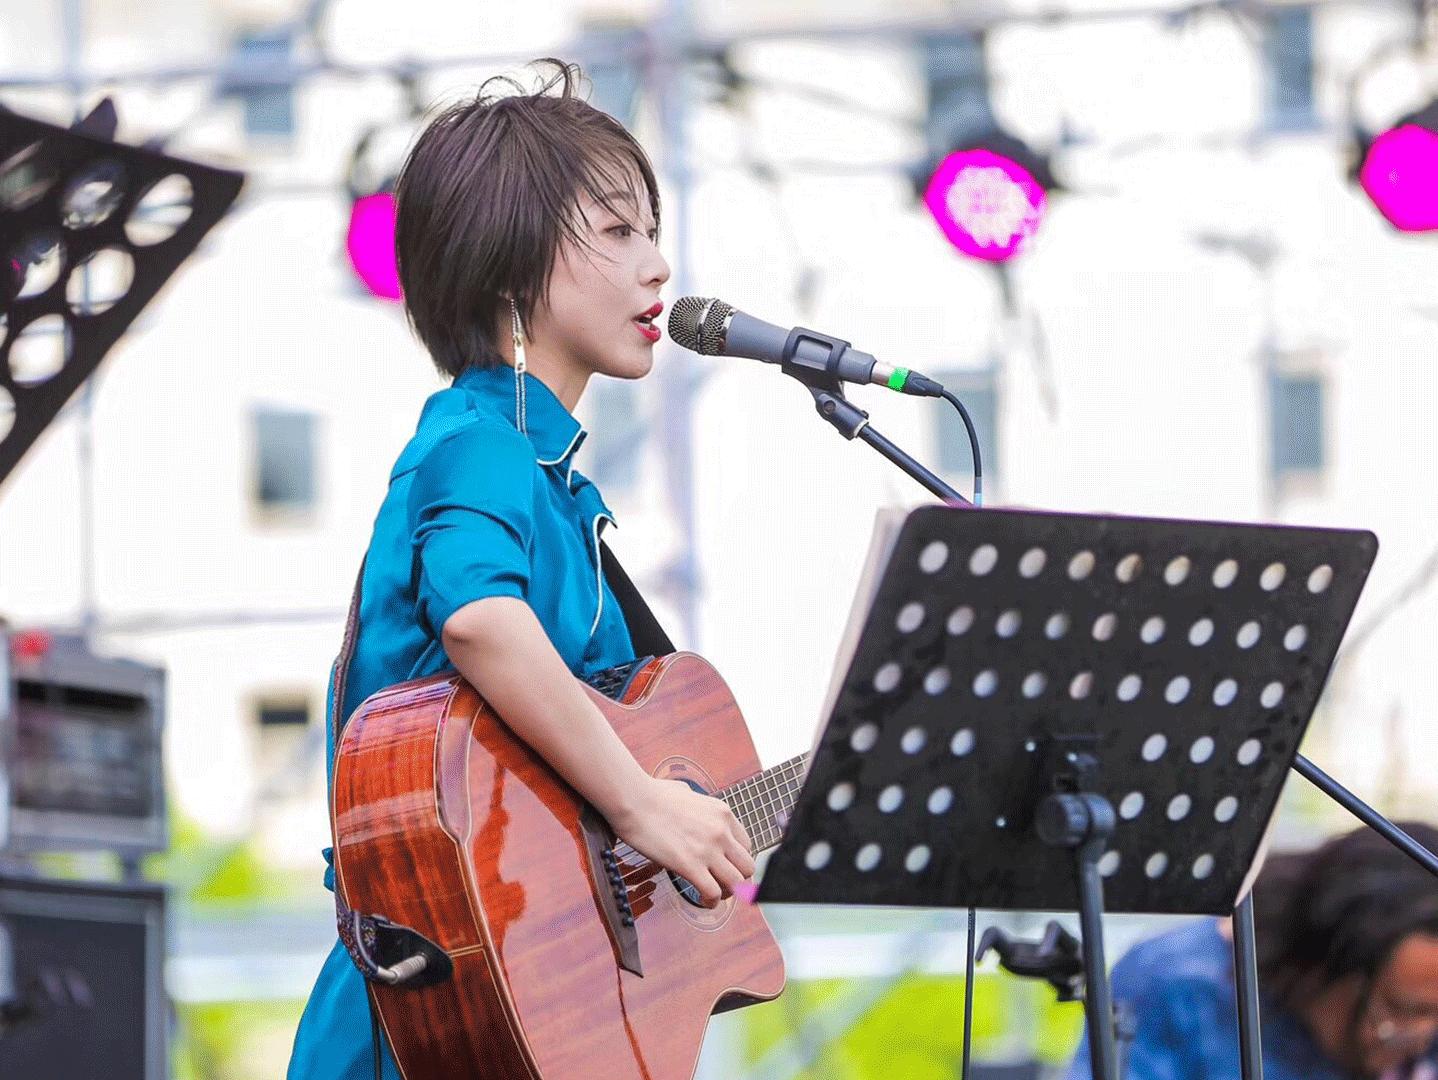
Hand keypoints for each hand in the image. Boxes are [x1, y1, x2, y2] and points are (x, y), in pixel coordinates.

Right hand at [609, 777, 754, 906]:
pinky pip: (713, 893)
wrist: (633, 800)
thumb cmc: (652, 795)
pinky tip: (702, 901)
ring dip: (727, 894)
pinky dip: (711, 902)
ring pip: (737, 882)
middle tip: (724, 885)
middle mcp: (721, 831)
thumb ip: (697, 803)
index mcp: (722, 813)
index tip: (727, 868)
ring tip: (714, 896)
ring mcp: (708, 848)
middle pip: (748, 866)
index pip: (746, 845)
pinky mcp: (690, 865)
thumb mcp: (686, 792)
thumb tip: (691, 805)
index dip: (737, 861)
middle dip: (738, 879)